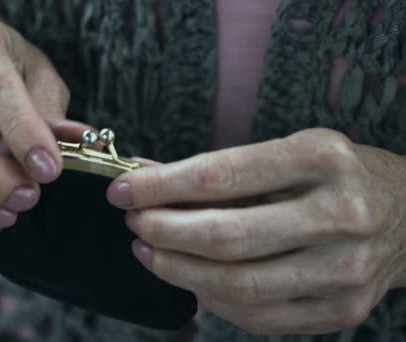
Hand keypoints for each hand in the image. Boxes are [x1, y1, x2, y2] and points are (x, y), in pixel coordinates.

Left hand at [107, 128, 405, 334]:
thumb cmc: (338, 175)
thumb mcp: (289, 151)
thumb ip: (225, 170)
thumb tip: (152, 181)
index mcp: (322, 160)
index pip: (222, 175)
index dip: (161, 186)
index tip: (123, 191)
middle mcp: (340, 215)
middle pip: (226, 237)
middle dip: (164, 232)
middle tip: (134, 223)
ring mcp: (344, 270)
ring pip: (236, 285)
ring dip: (177, 271)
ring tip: (150, 251)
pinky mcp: (342, 310)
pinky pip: (257, 316)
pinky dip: (213, 300)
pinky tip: (192, 279)